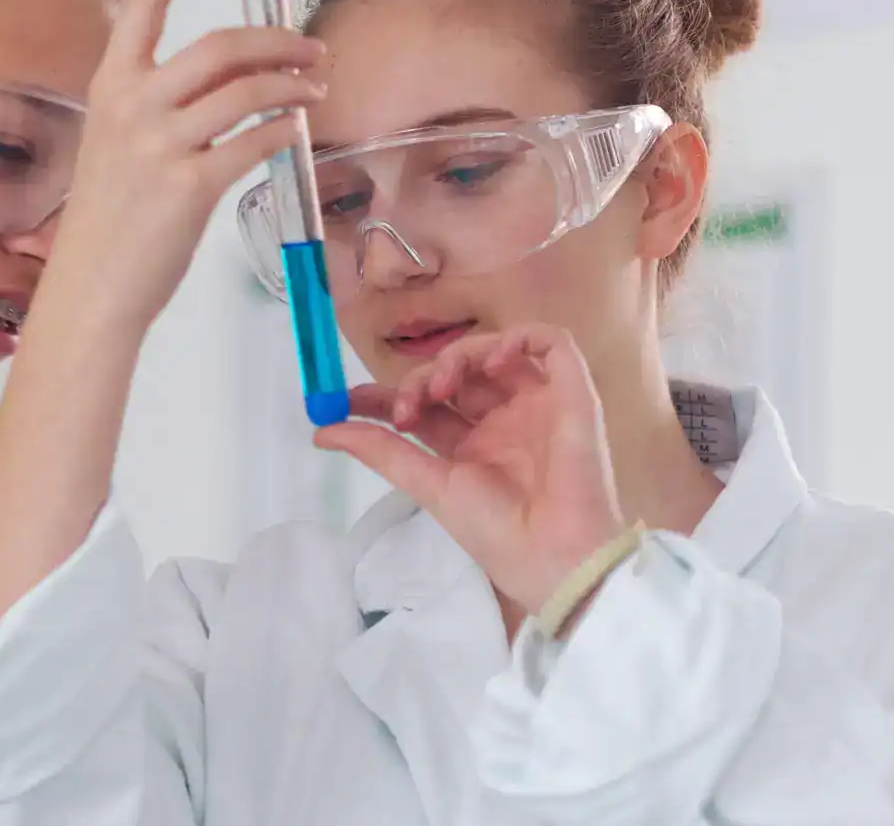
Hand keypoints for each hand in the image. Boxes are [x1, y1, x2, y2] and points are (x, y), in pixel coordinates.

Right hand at [46, 0, 325, 335]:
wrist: (91, 289)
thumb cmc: (110, 221)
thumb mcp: (118, 143)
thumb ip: (159, 101)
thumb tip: (230, 76)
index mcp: (110, 86)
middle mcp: (131, 107)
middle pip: (219, 44)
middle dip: (277, 39)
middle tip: (310, 49)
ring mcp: (159, 146)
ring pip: (246, 89)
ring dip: (294, 83)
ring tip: (315, 88)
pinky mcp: (189, 188)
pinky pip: (255, 140)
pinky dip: (285, 127)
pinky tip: (296, 129)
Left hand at [315, 324, 625, 615]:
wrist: (552, 555)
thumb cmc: (495, 531)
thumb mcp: (427, 484)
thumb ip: (380, 450)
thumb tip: (321, 432)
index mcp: (472, 447)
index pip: (425, 403)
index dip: (388, 393)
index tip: (346, 399)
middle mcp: (503, 420)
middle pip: (455, 374)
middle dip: (418, 378)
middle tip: (402, 408)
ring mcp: (537, 404)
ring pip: (494, 352)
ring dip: (458, 357)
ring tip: (439, 388)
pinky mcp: (571, 393)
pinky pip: (550, 343)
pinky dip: (516, 339)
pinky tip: (491, 361)